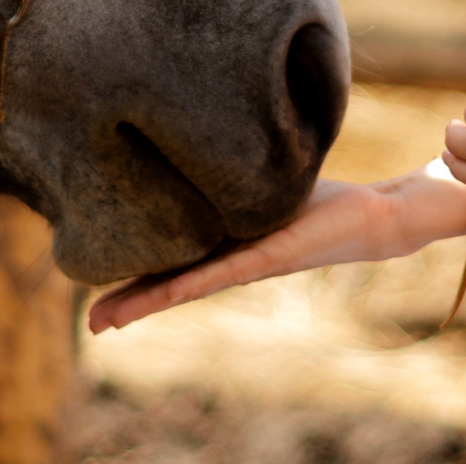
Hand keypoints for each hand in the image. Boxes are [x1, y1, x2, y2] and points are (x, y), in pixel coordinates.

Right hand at [86, 168, 465, 332]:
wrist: (373, 217)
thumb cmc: (321, 201)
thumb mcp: (263, 184)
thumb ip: (232, 177)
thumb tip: (208, 141)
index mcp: (224, 247)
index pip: (168, 266)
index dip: (132, 280)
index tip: (95, 299)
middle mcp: (232, 263)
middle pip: (169, 285)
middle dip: (129, 303)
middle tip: (91, 325)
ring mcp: (249, 262)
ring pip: (187, 285)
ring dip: (149, 302)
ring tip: (112, 320)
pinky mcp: (271, 253)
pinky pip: (225, 268)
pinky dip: (194, 280)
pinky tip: (170, 293)